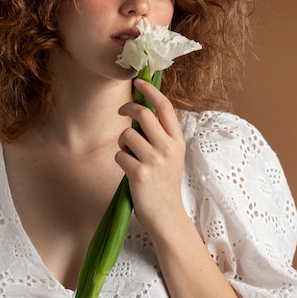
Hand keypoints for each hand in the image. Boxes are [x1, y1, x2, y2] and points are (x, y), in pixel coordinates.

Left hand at [116, 78, 186, 234]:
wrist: (167, 216)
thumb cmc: (165, 183)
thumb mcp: (171, 155)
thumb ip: (160, 135)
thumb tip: (141, 110)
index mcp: (177, 140)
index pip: (164, 106)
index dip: (149, 90)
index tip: (138, 81)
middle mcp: (168, 148)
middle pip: (143, 114)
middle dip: (127, 108)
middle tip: (121, 112)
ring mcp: (154, 161)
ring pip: (127, 134)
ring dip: (122, 141)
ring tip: (128, 153)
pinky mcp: (139, 174)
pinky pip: (119, 154)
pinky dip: (120, 159)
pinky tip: (128, 170)